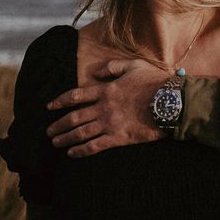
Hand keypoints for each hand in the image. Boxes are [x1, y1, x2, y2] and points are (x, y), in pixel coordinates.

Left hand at [46, 59, 166, 156]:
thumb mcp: (134, 66)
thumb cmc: (156, 82)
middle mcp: (104, 107)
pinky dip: (80, 151)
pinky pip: (94, 146)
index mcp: (106, 90)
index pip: (76, 95)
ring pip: (80, 133)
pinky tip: (72, 154)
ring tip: (56, 143)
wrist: (171, 102)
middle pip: (74, 117)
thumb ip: (113, 67)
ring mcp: (110, 123)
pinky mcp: (119, 138)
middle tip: (48, 131)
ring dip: (65, 138)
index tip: (49, 106)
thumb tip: (95, 71)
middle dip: (58, 125)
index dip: (60, 101)